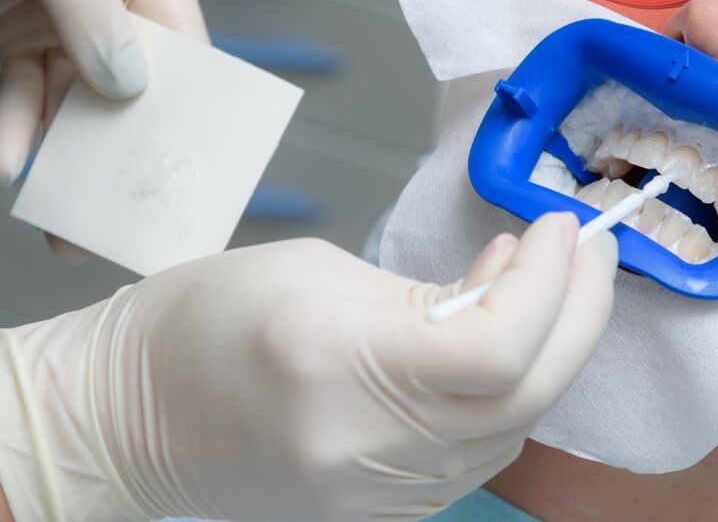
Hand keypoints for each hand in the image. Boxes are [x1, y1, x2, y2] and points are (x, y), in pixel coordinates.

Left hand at [0, 0, 205, 205]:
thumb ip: (87, 0)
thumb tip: (128, 84)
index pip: (179, 39)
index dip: (186, 99)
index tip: (185, 159)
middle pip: (130, 84)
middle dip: (126, 146)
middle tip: (129, 210)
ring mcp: (50, 19)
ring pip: (72, 102)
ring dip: (66, 154)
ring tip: (64, 212)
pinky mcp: (3, 38)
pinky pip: (17, 95)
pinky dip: (16, 130)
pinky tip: (12, 158)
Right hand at [0, 212, 615, 521]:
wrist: (126, 425)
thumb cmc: (201, 325)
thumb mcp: (318, 270)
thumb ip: (429, 287)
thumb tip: (514, 275)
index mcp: (337, 363)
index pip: (497, 344)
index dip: (552, 281)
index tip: (559, 226)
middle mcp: (366, 446)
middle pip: (530, 395)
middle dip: (581, 312)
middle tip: (589, 249)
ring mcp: (378, 496)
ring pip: (515, 428)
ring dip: (552, 349)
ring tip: (545, 280)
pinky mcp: (384, 514)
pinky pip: (480, 454)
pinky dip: (510, 392)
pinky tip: (500, 337)